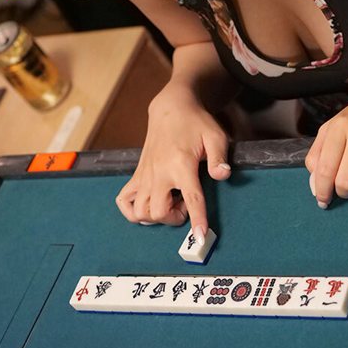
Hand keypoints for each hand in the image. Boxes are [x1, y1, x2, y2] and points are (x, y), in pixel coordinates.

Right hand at [115, 82, 230, 241]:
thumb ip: (219, 158)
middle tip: (186, 203)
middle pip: (158, 212)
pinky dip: (133, 212)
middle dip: (174, 218)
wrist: (171, 109)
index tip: (200, 238)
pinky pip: (124, 202)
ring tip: (170, 202)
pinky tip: (149, 205)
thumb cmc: (196, 123)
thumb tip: (222, 175)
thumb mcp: (215, 136)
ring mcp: (145, 175)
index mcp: (181, 165)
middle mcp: (159, 173)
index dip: (197, 220)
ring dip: (156, 216)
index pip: (192, 199)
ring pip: (141, 212)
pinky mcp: (137, 175)